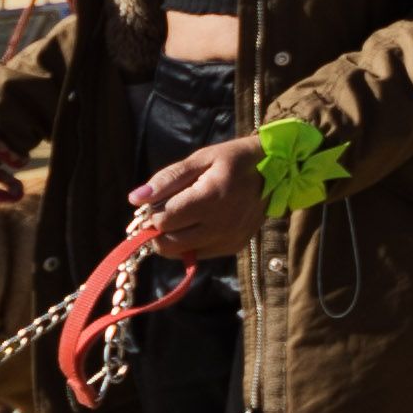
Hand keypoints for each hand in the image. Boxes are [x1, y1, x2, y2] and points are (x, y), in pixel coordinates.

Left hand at [131, 136, 267, 259]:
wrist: (276, 172)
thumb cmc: (232, 160)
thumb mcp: (200, 159)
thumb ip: (167, 179)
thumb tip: (136, 199)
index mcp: (210, 198)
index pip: (164, 220)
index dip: (151, 213)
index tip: (154, 202)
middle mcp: (220, 225)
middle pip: (168, 243)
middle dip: (157, 230)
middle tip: (163, 212)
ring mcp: (228, 239)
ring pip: (180, 252)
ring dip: (172, 238)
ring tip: (180, 217)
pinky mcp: (233, 247)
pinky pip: (198, 253)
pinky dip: (190, 242)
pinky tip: (198, 223)